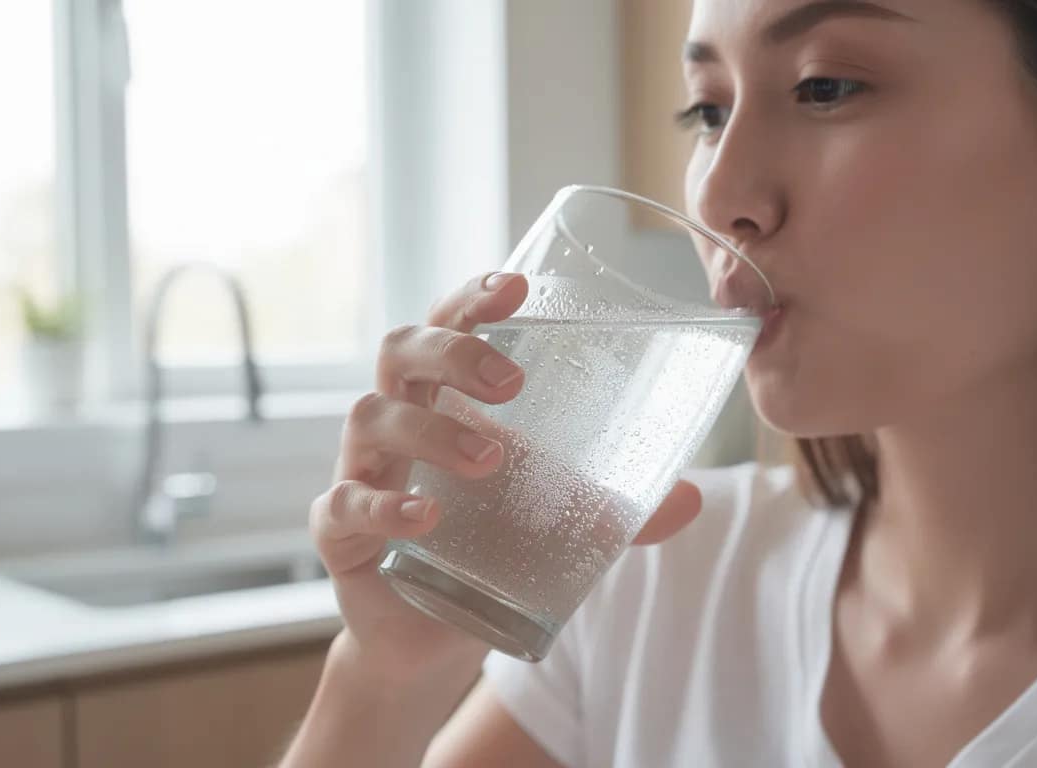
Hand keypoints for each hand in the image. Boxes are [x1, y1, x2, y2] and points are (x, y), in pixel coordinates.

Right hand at [309, 271, 702, 679]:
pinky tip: (424, 516)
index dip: (472, 298)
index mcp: (448, 399)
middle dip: (453, 351)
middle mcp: (400, 421)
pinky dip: (383, 504)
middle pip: (402, 350)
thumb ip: (621, 510)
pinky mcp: (342, 532)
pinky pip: (344, 503)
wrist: (433, 635)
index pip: (450, 325)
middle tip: (512, 382)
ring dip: (432, 429)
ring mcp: (363, 470)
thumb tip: (694, 497)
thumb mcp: (560, 522)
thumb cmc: (490, 547)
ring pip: (370, 416)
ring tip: (488, 460)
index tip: (515, 287)